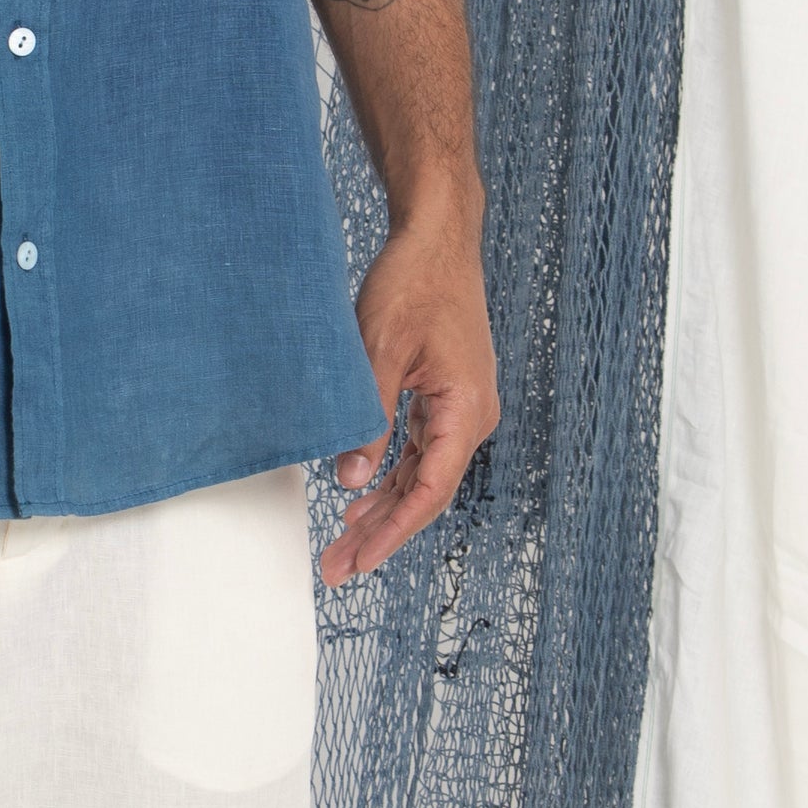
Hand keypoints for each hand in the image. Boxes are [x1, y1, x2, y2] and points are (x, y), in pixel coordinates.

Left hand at [322, 213, 498, 586]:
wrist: (437, 238)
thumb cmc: (414, 283)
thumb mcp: (379, 351)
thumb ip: (368, 419)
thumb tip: (351, 480)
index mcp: (465, 410)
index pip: (429, 491)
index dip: (392, 533)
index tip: (357, 561)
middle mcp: (471, 416)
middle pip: (424, 493)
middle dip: (380, 532)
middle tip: (336, 568)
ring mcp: (460, 408)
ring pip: (420, 476)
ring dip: (383, 510)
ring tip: (343, 544)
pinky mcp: (444, 397)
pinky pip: (419, 452)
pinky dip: (390, 477)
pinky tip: (361, 498)